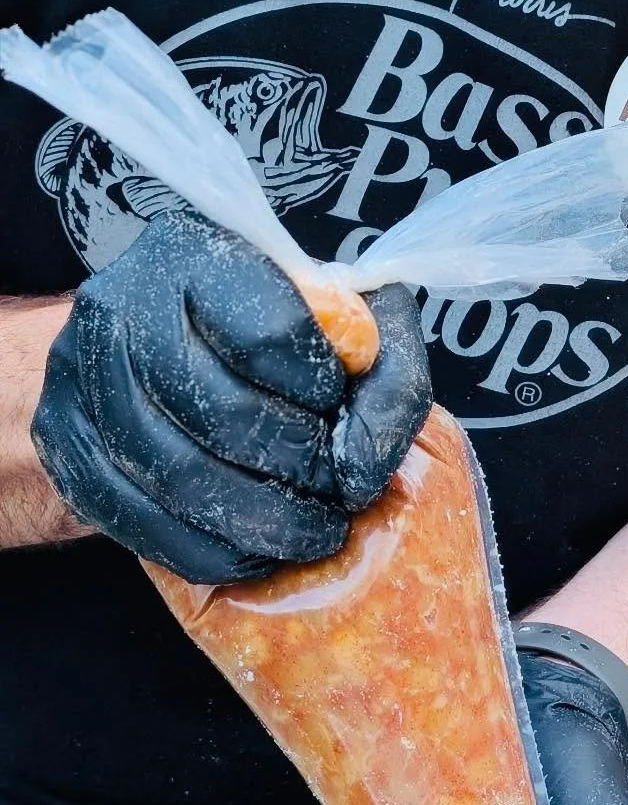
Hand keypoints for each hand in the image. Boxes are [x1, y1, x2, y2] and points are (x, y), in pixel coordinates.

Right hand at [31, 210, 430, 582]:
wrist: (151, 351)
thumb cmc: (266, 331)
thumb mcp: (344, 320)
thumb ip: (386, 366)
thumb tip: (365, 456)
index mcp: (195, 253)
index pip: (270, 333)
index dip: (321, 390)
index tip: (338, 409)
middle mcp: (122, 305)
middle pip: (223, 413)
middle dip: (300, 468)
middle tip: (340, 493)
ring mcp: (79, 377)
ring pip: (179, 476)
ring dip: (263, 522)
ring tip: (314, 531)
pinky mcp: (64, 446)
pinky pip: (140, 523)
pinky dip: (211, 550)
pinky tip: (257, 551)